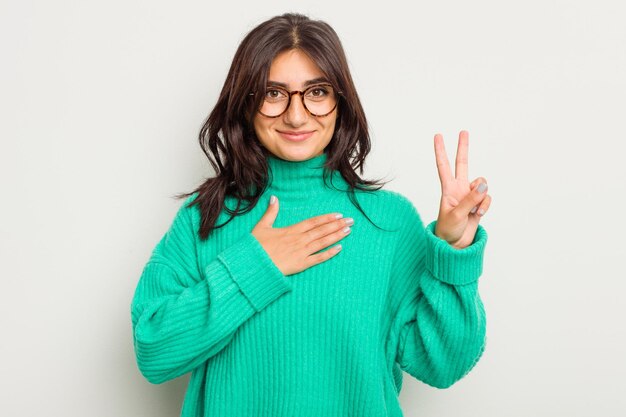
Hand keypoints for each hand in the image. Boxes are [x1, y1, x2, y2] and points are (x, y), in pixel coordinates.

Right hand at [251, 196, 353, 274]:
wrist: (253, 265)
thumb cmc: (256, 247)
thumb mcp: (262, 226)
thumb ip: (271, 212)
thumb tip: (274, 198)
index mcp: (291, 230)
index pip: (313, 222)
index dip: (326, 218)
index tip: (338, 215)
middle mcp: (299, 240)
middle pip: (321, 231)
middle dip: (337, 225)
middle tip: (351, 221)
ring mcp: (301, 252)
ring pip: (322, 242)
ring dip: (336, 236)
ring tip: (348, 231)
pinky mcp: (301, 264)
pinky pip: (318, 258)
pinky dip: (329, 253)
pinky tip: (339, 248)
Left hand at [433, 130, 491, 248]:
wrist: (454, 245)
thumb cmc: (448, 230)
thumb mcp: (456, 215)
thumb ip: (470, 200)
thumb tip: (483, 185)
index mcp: (448, 189)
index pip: (443, 166)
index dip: (441, 151)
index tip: (438, 136)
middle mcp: (459, 189)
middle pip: (462, 164)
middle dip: (463, 148)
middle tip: (463, 131)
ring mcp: (469, 196)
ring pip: (482, 185)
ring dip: (481, 197)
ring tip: (474, 211)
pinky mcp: (478, 204)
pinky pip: (487, 199)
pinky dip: (485, 207)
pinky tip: (477, 215)